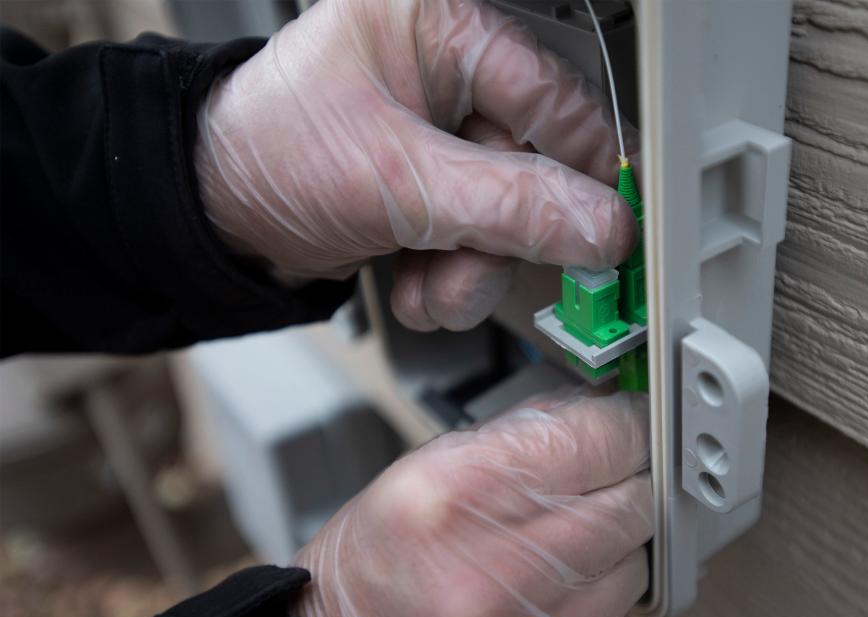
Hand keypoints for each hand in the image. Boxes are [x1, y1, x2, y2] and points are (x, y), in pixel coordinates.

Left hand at [195, 0, 636, 331]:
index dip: (587, 164)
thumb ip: (507, 205)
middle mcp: (446, 76)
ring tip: (427, 289)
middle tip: (471, 273)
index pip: (553, 92)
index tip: (611, 224)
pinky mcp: (431, 188)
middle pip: (532, 168)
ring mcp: (440, 138)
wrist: (208, 220)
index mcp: (440, 28)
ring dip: (473, 271)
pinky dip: (452, 278)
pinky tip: (415, 284)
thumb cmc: (264, 156)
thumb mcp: (394, 180)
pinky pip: (476, 239)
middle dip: (499, 241)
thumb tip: (599, 226)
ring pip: (508, 216)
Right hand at [291, 391, 652, 616]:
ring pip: (635, 567)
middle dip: (623, 484)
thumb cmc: (373, 568)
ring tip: (556, 553)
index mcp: (459, 494)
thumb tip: (596, 413)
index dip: (626, 423)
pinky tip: (554, 601)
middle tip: (597, 485)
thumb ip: (519, 437)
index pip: (596, 438)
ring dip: (611, 550)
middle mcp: (498, 570)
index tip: (632, 422)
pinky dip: (600, 606)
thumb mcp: (426, 469)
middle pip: (630, 502)